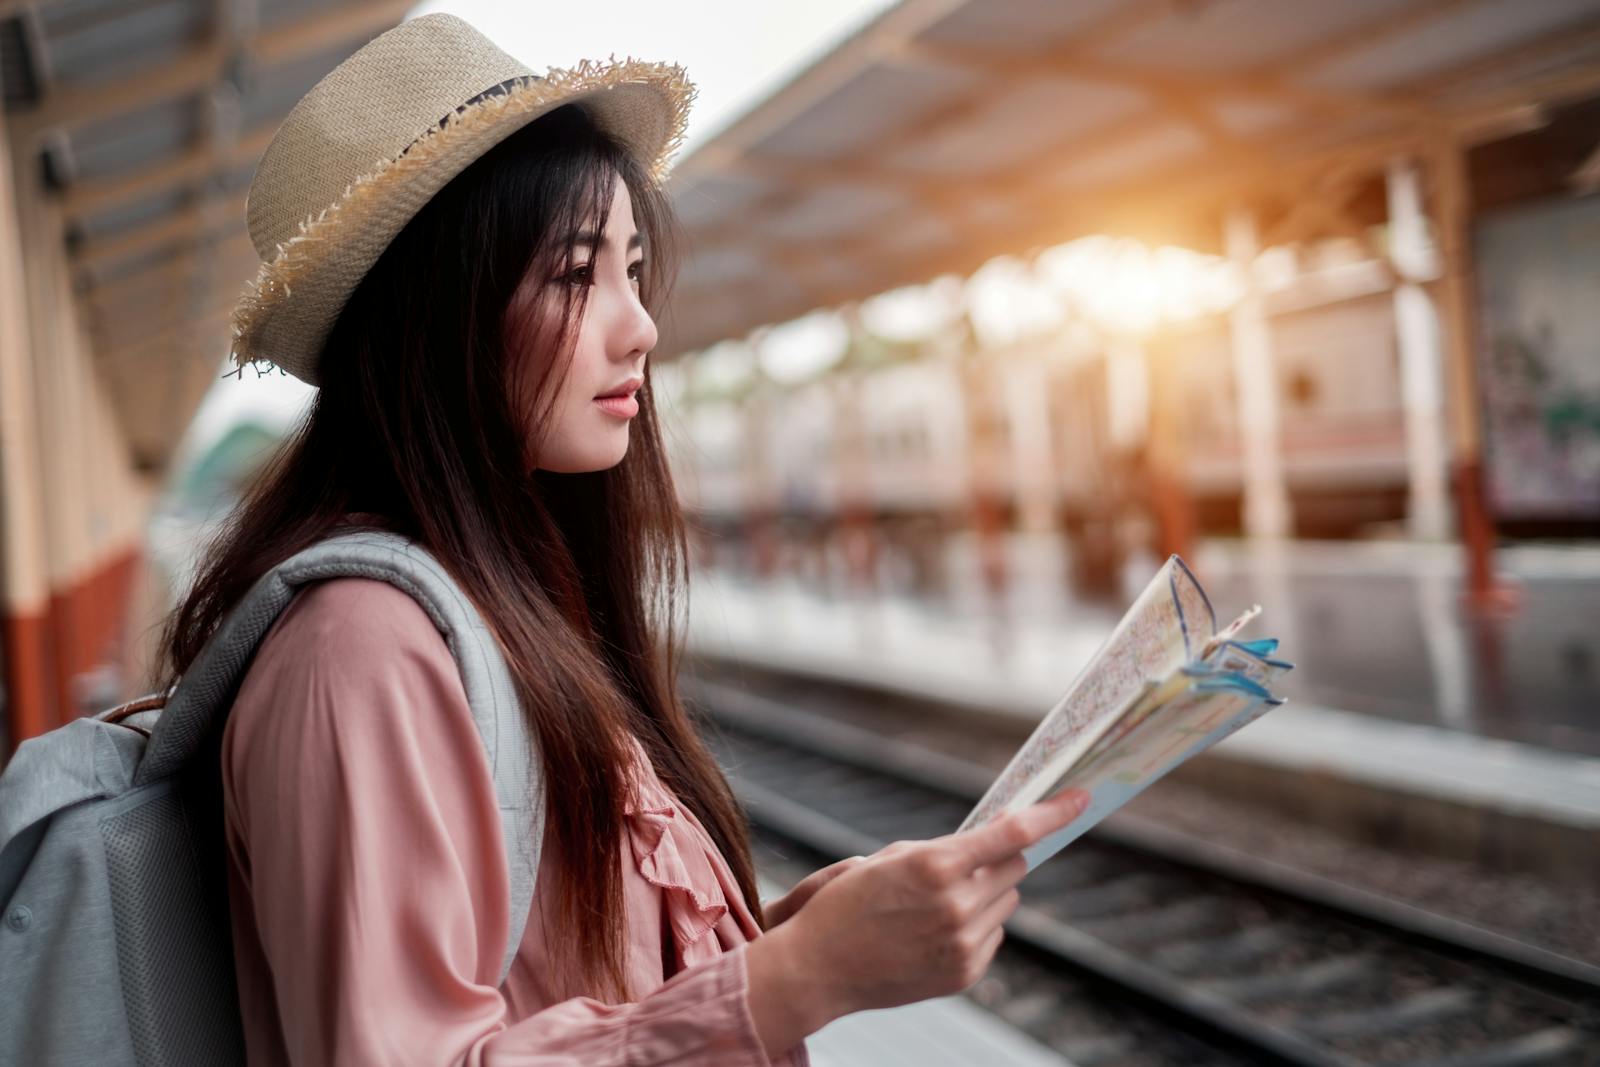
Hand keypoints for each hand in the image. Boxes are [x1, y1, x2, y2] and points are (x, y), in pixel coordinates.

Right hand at [745, 788, 1089, 1054]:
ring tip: (934, 907)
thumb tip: (999, 846)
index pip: (1012, 833)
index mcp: (936, 866)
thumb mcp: (890, 859)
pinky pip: (994, 934)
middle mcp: (956, 904)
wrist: (817, 968)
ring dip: (985, 894)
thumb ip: (947, 851)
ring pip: (1006, 901)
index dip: (1053, 814)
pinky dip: (976, 926)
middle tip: (964, 864)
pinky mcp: (966, 972)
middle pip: (1015, 867)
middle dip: (999, 859)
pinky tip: (935, 933)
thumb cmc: (847, 904)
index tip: (1081, 799)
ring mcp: (964, 943)